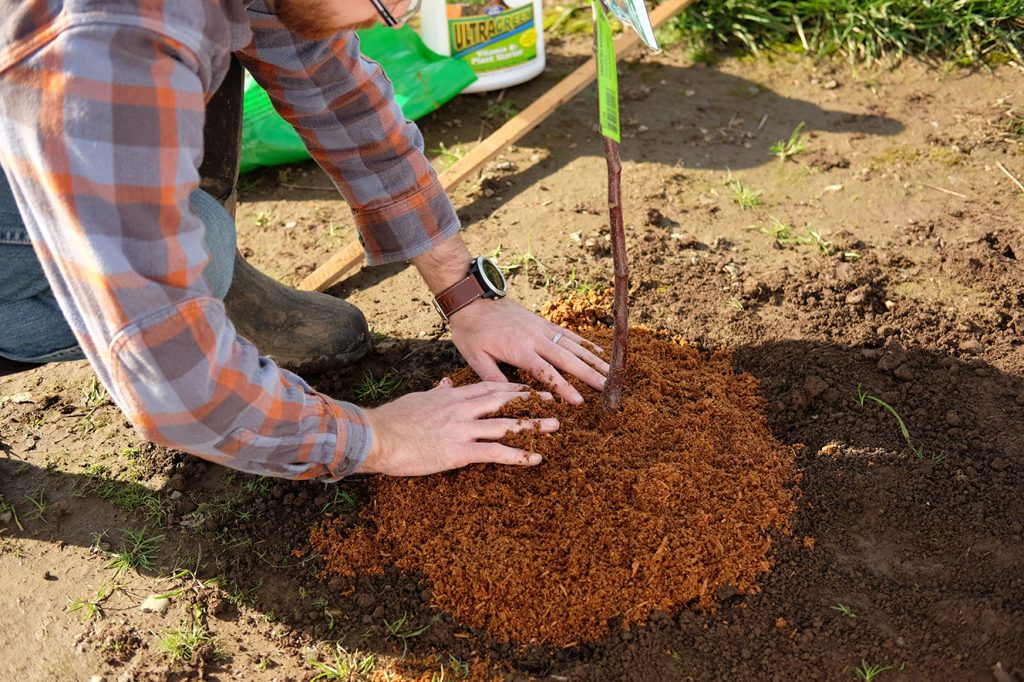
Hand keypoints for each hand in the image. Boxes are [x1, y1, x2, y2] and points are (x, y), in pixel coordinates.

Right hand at [358, 378, 556, 475]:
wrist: (378, 435)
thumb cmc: (393, 419)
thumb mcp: (419, 399)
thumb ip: (436, 392)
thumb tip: (443, 383)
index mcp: (452, 395)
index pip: (489, 387)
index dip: (512, 388)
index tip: (529, 387)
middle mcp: (462, 409)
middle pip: (504, 401)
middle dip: (530, 400)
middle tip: (552, 400)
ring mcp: (463, 429)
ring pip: (506, 424)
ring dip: (533, 425)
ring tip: (554, 426)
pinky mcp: (460, 451)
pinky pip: (495, 453)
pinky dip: (518, 455)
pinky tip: (535, 458)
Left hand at [448, 298, 608, 404]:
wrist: (472, 300)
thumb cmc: (471, 332)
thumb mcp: (475, 358)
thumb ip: (494, 378)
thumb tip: (512, 398)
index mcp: (520, 349)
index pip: (546, 372)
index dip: (564, 387)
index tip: (580, 401)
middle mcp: (536, 338)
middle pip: (568, 358)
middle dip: (589, 374)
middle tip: (607, 387)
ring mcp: (542, 328)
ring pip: (573, 345)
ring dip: (593, 359)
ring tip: (611, 372)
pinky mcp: (543, 322)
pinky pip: (569, 334)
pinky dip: (585, 344)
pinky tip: (599, 353)